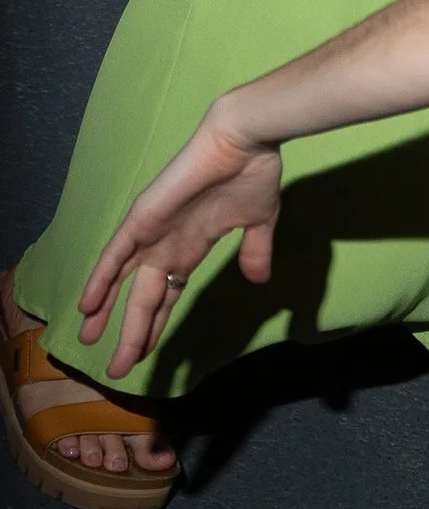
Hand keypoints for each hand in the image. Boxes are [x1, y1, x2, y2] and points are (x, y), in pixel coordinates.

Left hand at [77, 111, 282, 376]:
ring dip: (108, 315)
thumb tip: (259, 280)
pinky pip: (115, 255)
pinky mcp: (143, 218)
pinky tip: (87, 305)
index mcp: (192, 247)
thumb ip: (255, 253)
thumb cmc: (253, 174)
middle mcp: (167, 244)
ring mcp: (152, 233)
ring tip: (88, 341)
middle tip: (118, 367)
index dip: (157, 324)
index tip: (149, 353)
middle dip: (131, 333)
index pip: (167, 294)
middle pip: (143, 299)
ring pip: (123, 283)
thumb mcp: (259, 224)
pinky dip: (100, 280)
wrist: (246, 141)